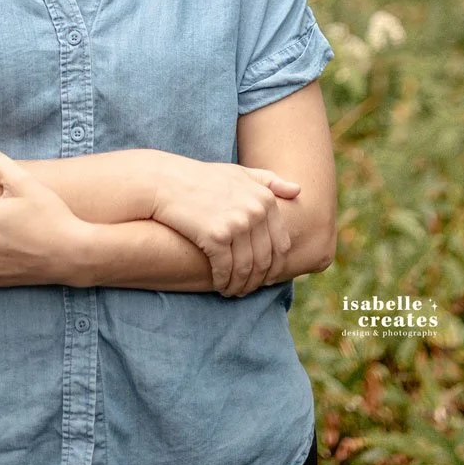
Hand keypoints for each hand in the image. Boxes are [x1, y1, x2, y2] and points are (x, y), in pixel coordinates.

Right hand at [151, 158, 299, 296]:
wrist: (165, 182)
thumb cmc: (202, 179)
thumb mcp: (239, 173)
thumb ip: (269, 181)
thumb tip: (299, 191)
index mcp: (265, 199)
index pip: (281, 245)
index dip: (274, 266)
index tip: (264, 278)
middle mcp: (256, 211)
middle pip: (265, 260)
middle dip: (257, 280)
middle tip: (247, 289)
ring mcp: (237, 224)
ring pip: (247, 268)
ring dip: (241, 285)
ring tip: (233, 291)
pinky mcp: (216, 236)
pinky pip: (227, 269)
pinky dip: (225, 282)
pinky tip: (220, 286)